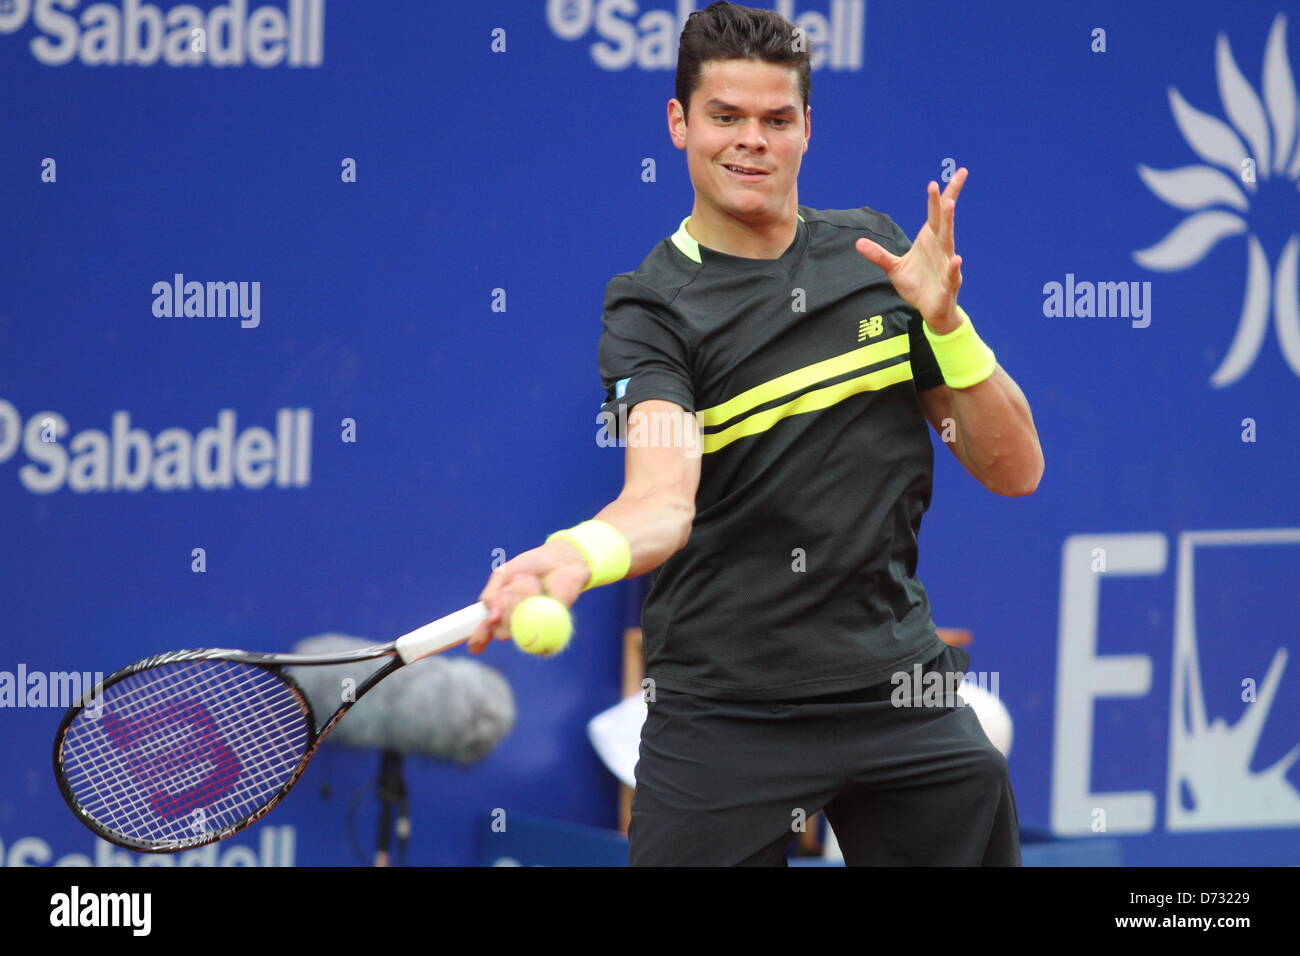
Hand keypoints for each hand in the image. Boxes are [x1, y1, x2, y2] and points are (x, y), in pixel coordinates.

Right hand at [467, 539, 589, 653]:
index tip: (481, 629)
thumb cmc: (529, 567)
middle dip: (504, 607)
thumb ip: (491, 595)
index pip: (483, 638)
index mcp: (498, 616)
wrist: (558, 558)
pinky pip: (539, 622)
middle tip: (510, 587)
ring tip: (528, 580)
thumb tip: (491, 618)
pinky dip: (533, 598)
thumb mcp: (503, 575)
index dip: (478, 639)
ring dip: (518, 600)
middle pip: (500, 633)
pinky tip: (536, 586)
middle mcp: (514, 626)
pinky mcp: (555, 626)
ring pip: (518, 628)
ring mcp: (534, 628)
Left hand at [854, 167, 967, 331]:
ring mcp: (946, 264)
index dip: (936, 198)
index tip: (935, 181)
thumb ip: (878, 255)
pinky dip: (954, 267)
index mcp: (930, 240)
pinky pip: (952, 274)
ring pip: (948, 241)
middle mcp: (941, 248)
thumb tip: (858, 242)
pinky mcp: (948, 283)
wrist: (931, 310)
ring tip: (950, 204)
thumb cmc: (917, 286)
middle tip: (944, 183)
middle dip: (944, 202)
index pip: (935, 215)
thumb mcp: (894, 268)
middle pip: (944, 221)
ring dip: (949, 222)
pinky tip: (956, 259)